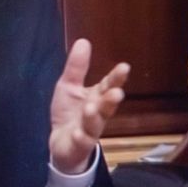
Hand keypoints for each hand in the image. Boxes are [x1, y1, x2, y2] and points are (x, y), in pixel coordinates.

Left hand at [49, 38, 128, 174]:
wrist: (63, 145)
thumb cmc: (70, 113)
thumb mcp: (68, 86)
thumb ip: (76, 67)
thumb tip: (83, 41)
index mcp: (96, 97)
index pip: (108, 85)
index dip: (116, 78)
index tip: (124, 67)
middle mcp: (97, 113)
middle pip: (107, 106)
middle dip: (111, 99)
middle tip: (117, 92)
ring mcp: (89, 130)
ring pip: (95, 123)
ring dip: (95, 116)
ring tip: (92, 108)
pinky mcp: (79, 145)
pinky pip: (82, 141)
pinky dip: (81, 138)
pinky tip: (78, 133)